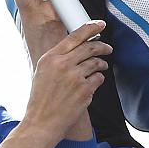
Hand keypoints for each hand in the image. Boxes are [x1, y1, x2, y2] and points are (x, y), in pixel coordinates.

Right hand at [21, 20, 110, 138]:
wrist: (42, 123)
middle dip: (102, 46)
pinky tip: (91, 85)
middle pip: (90, 48)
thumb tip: (77, 49)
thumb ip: (58, 59)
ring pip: (96, 63)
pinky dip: (97, 80)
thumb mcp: (42, 72)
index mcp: (50, 58)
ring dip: (101, 65)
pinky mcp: (85, 90)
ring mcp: (75, 77)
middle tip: (108, 48)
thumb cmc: (41, 100)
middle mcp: (62, 65)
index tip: (100, 24)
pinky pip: (98, 79)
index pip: (74, 36)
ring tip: (101, 67)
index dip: (90, 28)